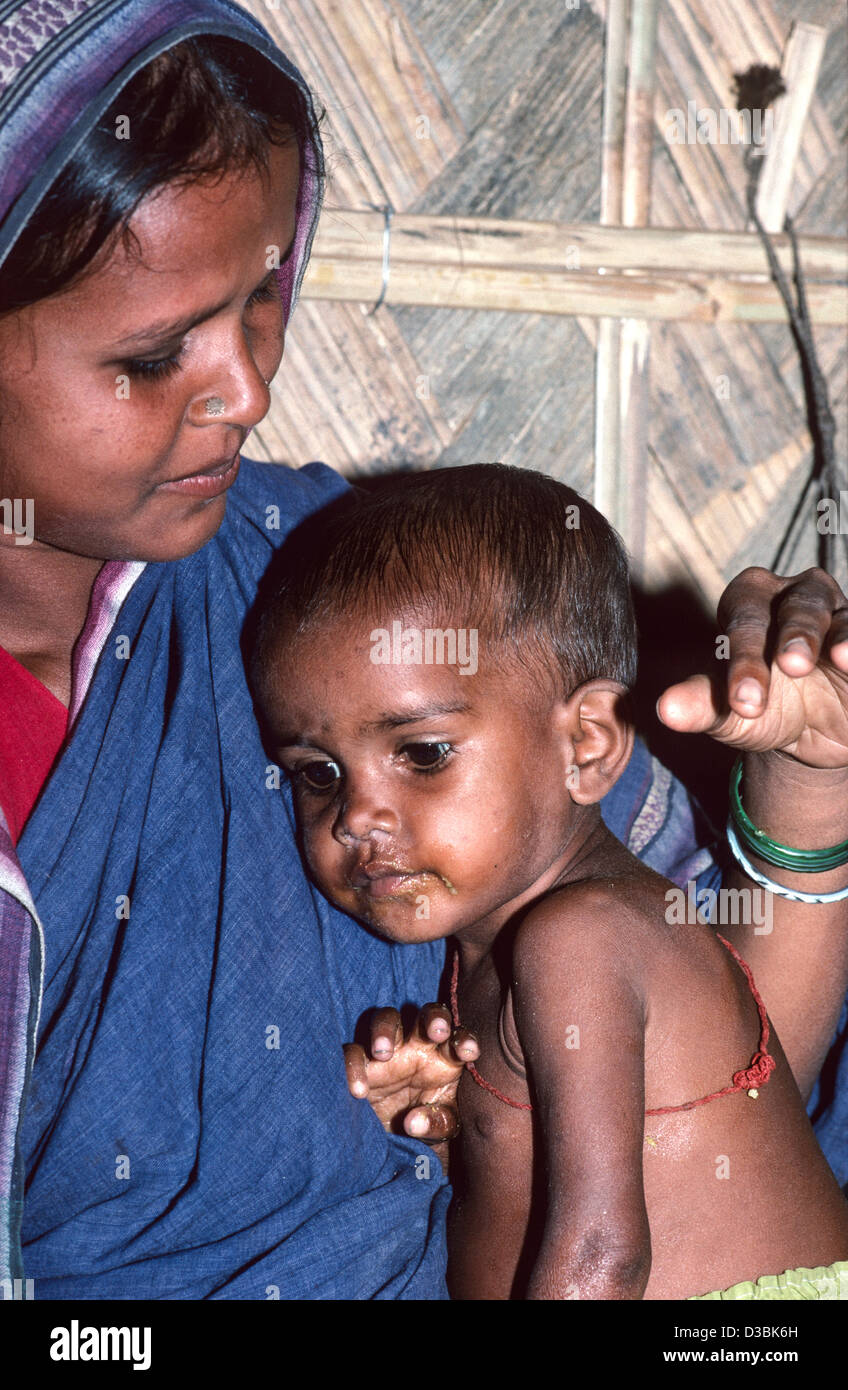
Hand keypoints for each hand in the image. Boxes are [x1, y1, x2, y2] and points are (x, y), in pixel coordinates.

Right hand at [343, 1004, 478, 1142]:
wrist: (394, 1136)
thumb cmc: (426, 1121)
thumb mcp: (439, 1126)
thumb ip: (436, 1124)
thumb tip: (413, 1123)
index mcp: (445, 1057)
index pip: (458, 1038)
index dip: (464, 1040)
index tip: (468, 1052)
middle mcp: (419, 1045)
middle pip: (428, 1014)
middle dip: (434, 1018)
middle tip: (436, 1032)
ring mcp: (389, 1049)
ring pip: (387, 1018)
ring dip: (385, 1030)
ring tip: (384, 1054)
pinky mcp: (361, 1061)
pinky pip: (353, 1051)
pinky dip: (353, 1066)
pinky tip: (360, 1091)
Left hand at [656, 567, 847, 767]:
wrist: (814, 737)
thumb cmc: (764, 711)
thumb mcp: (731, 714)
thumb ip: (701, 706)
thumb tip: (666, 709)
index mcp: (749, 603)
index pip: (744, 622)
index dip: (744, 659)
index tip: (743, 703)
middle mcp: (795, 596)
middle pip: (794, 608)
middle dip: (793, 637)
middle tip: (791, 667)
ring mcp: (838, 613)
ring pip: (839, 614)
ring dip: (840, 636)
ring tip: (838, 658)